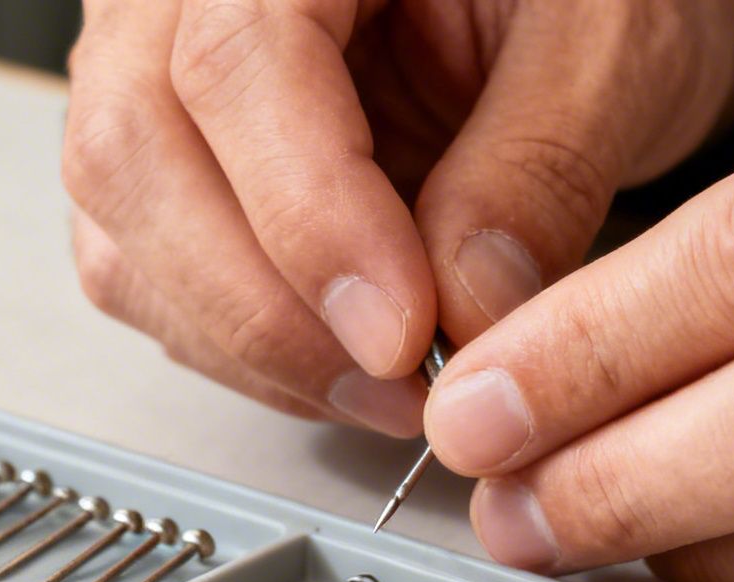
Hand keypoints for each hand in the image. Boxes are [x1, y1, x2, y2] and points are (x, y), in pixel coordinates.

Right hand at [63, 0, 733, 436]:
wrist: (561, 7)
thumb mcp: (608, 46)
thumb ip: (539, 165)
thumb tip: (467, 309)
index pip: (236, 61)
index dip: (308, 215)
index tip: (401, 331)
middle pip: (136, 152)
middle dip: (265, 309)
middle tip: (399, 385)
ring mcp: (155, 75)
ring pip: (126, 231)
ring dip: (252, 345)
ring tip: (391, 391)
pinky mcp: (169, 168)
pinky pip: (146, 275)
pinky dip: (240, 348)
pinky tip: (343, 369)